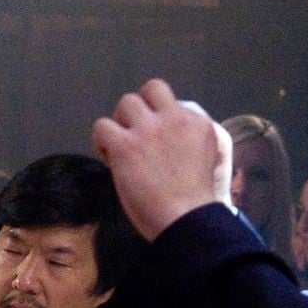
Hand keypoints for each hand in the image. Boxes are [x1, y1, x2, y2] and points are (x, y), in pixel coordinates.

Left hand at [90, 79, 228, 239]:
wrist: (186, 219)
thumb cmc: (193, 202)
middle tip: (135, 133)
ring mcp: (148, 130)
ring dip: (120, 122)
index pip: (173, 103)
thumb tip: (171, 144)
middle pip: (152, 89)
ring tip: (121, 147)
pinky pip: (101, 126)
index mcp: (197, 124)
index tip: (156, 140)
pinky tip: (109, 158)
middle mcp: (174, 119)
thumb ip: (190, 143)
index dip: (160, 118)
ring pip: (126, 102)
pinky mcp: (125, 146)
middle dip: (140, 109)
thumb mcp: (207, 161)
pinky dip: (100, 141)